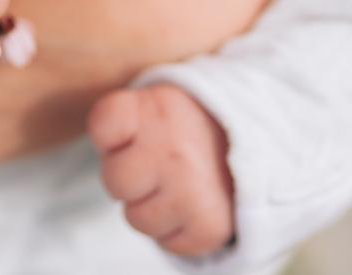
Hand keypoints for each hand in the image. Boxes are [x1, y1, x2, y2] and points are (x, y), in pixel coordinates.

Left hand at [88, 84, 234, 256]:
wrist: (246, 147)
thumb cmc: (178, 130)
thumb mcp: (149, 105)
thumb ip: (115, 120)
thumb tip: (106, 149)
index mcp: (156, 108)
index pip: (105, 121)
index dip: (107, 136)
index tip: (125, 136)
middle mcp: (174, 148)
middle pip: (114, 181)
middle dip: (127, 180)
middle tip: (151, 168)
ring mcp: (192, 187)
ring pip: (137, 219)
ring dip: (150, 209)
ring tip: (173, 187)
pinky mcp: (210, 224)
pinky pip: (167, 244)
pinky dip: (176, 232)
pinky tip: (190, 206)